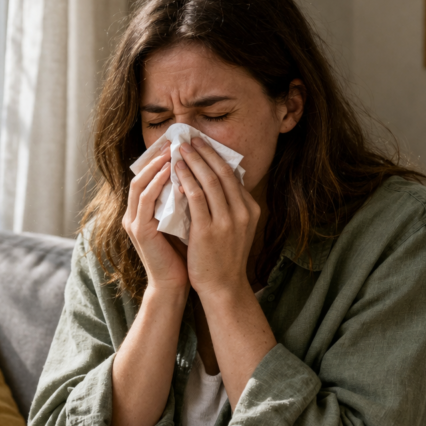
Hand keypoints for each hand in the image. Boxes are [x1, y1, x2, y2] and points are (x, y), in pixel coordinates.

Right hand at [122, 148, 188, 294]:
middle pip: (141, 175)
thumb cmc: (184, 256)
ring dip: (156, 166)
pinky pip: (145, 200)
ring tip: (173, 151)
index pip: (149, 178)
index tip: (181, 145)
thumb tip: (204, 178)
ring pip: (140, 184)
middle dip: (157, 157)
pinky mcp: (139, 231)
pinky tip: (172, 173)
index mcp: (144, 212)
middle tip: (176, 141)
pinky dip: (157, 184)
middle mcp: (134, 215)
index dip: (161, 160)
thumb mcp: (185, 222)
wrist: (176, 285)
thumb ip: (186, 202)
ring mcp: (133, 222)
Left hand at [175, 137, 260, 300]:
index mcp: (250, 210)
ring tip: (180, 148)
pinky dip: (186, 180)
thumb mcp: (235, 229)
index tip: (202, 144)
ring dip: (193, 161)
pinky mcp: (208, 231)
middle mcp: (242, 212)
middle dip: (205, 152)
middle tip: (190, 138)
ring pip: (210, 181)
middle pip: (223, 173)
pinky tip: (176, 171)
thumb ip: (228, 207)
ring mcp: (227, 222)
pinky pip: (196, 198)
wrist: (223, 287)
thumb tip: (215, 183)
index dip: (216, 156)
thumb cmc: (224, 258)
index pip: (233, 175)